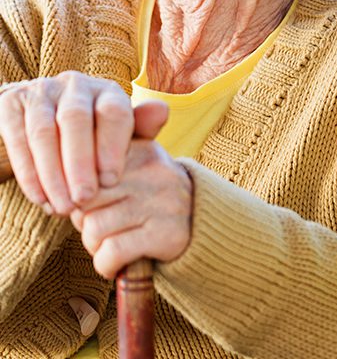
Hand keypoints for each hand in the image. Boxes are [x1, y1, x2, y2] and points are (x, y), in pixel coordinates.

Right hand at [0, 72, 166, 213]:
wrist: (43, 125)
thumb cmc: (92, 136)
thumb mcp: (118, 133)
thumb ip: (141, 127)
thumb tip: (162, 111)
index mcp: (106, 90)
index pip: (113, 111)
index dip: (112, 146)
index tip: (111, 181)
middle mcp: (75, 84)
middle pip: (76, 119)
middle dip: (80, 162)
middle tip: (84, 199)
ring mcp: (41, 91)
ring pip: (44, 131)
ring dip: (52, 173)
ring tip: (62, 207)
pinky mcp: (12, 104)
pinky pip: (17, 137)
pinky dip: (28, 171)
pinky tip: (39, 198)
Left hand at [70, 138, 192, 278]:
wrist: (202, 224)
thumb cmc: (151, 196)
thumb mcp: (136, 166)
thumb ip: (101, 160)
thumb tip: (55, 187)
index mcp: (142, 149)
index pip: (86, 169)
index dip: (79, 195)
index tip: (88, 204)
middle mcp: (154, 172)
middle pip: (84, 200)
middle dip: (84, 220)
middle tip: (102, 225)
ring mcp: (161, 202)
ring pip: (93, 229)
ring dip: (95, 245)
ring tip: (113, 242)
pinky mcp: (165, 234)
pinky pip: (111, 254)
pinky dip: (107, 265)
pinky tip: (119, 261)